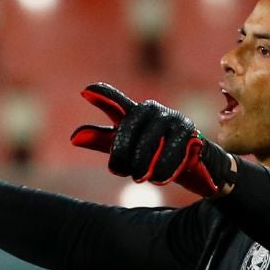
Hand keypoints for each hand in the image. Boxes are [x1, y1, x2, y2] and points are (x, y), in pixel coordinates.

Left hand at [71, 83, 235, 196]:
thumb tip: (73, 138)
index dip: (102, 96)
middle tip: (124, 172)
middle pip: (127, 131)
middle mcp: (152, 109)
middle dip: (123, 156)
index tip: (85, 92)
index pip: (115, 101)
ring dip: (142, 166)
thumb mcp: (127, 148)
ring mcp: (173, 118)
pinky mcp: (191, 132)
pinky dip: (162, 170)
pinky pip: (171, 153)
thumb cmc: (155, 152)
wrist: (196, 164)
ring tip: (143, 177)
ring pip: (148, 145)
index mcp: (134, 112)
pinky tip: (159, 177)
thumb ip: (102, 141)